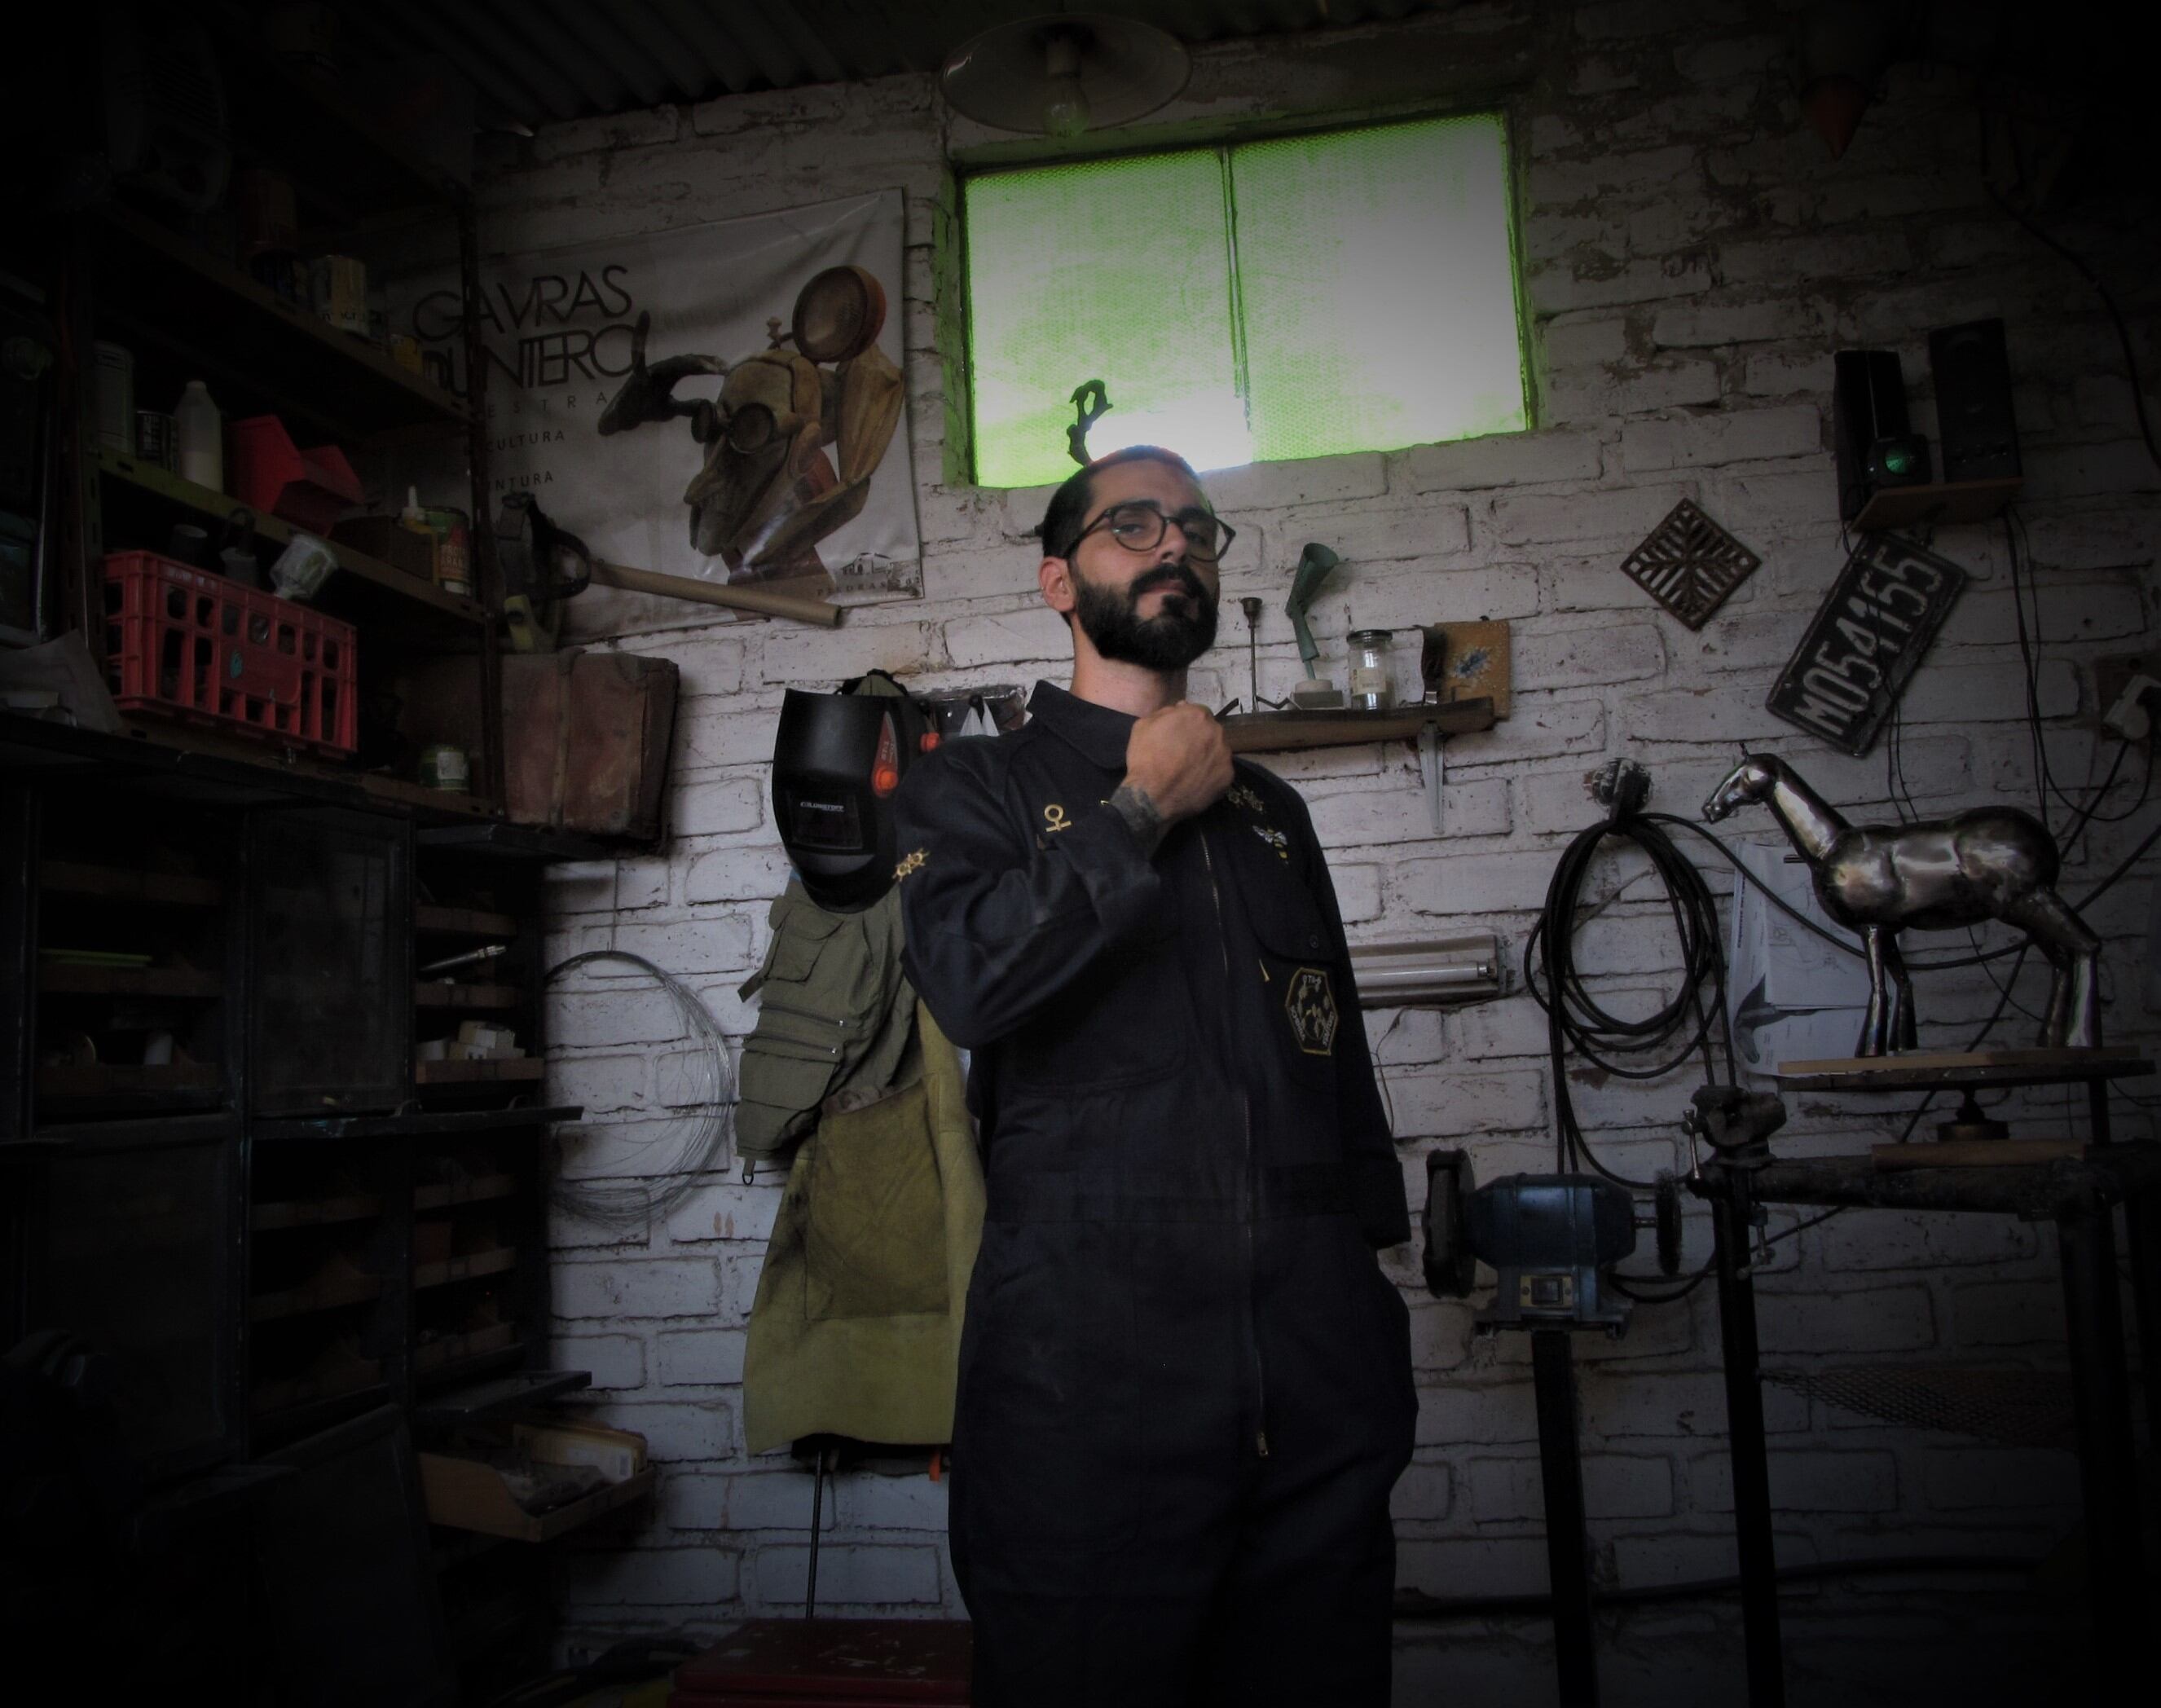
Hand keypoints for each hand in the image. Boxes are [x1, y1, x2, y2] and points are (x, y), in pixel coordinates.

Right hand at [1122, 702, 1233, 827]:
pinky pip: (1220, 770)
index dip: (1188, 724)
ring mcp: (1224, 755)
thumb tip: (1181, 707)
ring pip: (1218, 750)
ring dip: (1208, 755)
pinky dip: (1211, 774)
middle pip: (1211, 731)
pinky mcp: (1228, 776)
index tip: (1180, 734)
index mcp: (1197, 716)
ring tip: (1191, 769)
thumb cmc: (1145, 758)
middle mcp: (1216, 732)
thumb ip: (1166, 712)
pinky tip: (1197, 781)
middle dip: (1200, 738)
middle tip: (1185, 752)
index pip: (1199, 713)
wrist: (1152, 796)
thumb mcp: (1144, 724)